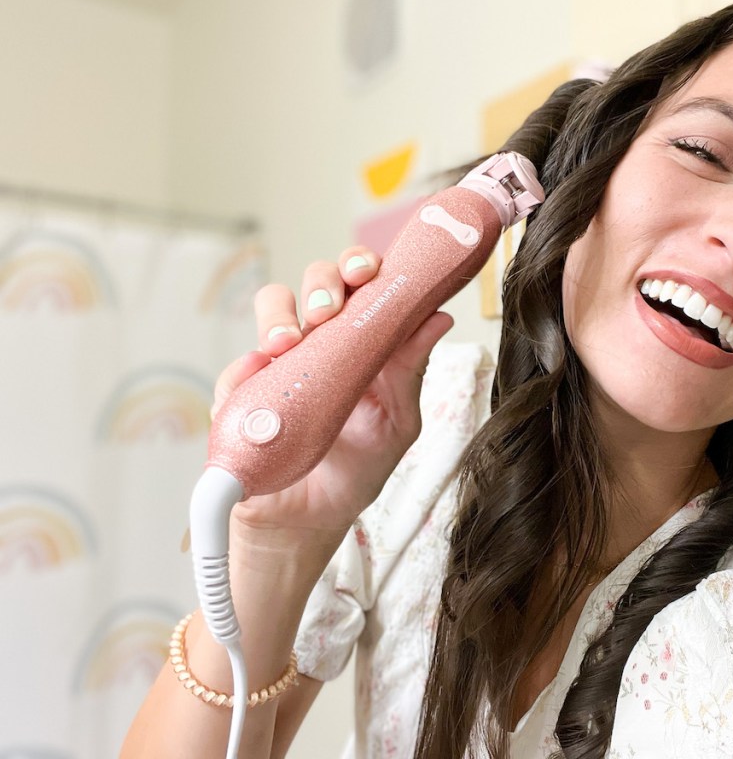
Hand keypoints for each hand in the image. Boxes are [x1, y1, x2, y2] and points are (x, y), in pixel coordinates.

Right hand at [211, 246, 452, 552]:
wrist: (314, 521)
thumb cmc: (359, 467)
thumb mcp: (397, 421)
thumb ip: (411, 370)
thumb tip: (439, 318)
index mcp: (362, 342)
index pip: (361, 287)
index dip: (363, 268)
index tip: (370, 272)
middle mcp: (320, 342)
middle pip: (316, 283)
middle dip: (322, 283)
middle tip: (329, 309)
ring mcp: (278, 363)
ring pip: (271, 307)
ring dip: (279, 316)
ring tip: (287, 344)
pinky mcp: (241, 394)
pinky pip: (236, 370)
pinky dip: (245, 371)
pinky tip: (258, 382)